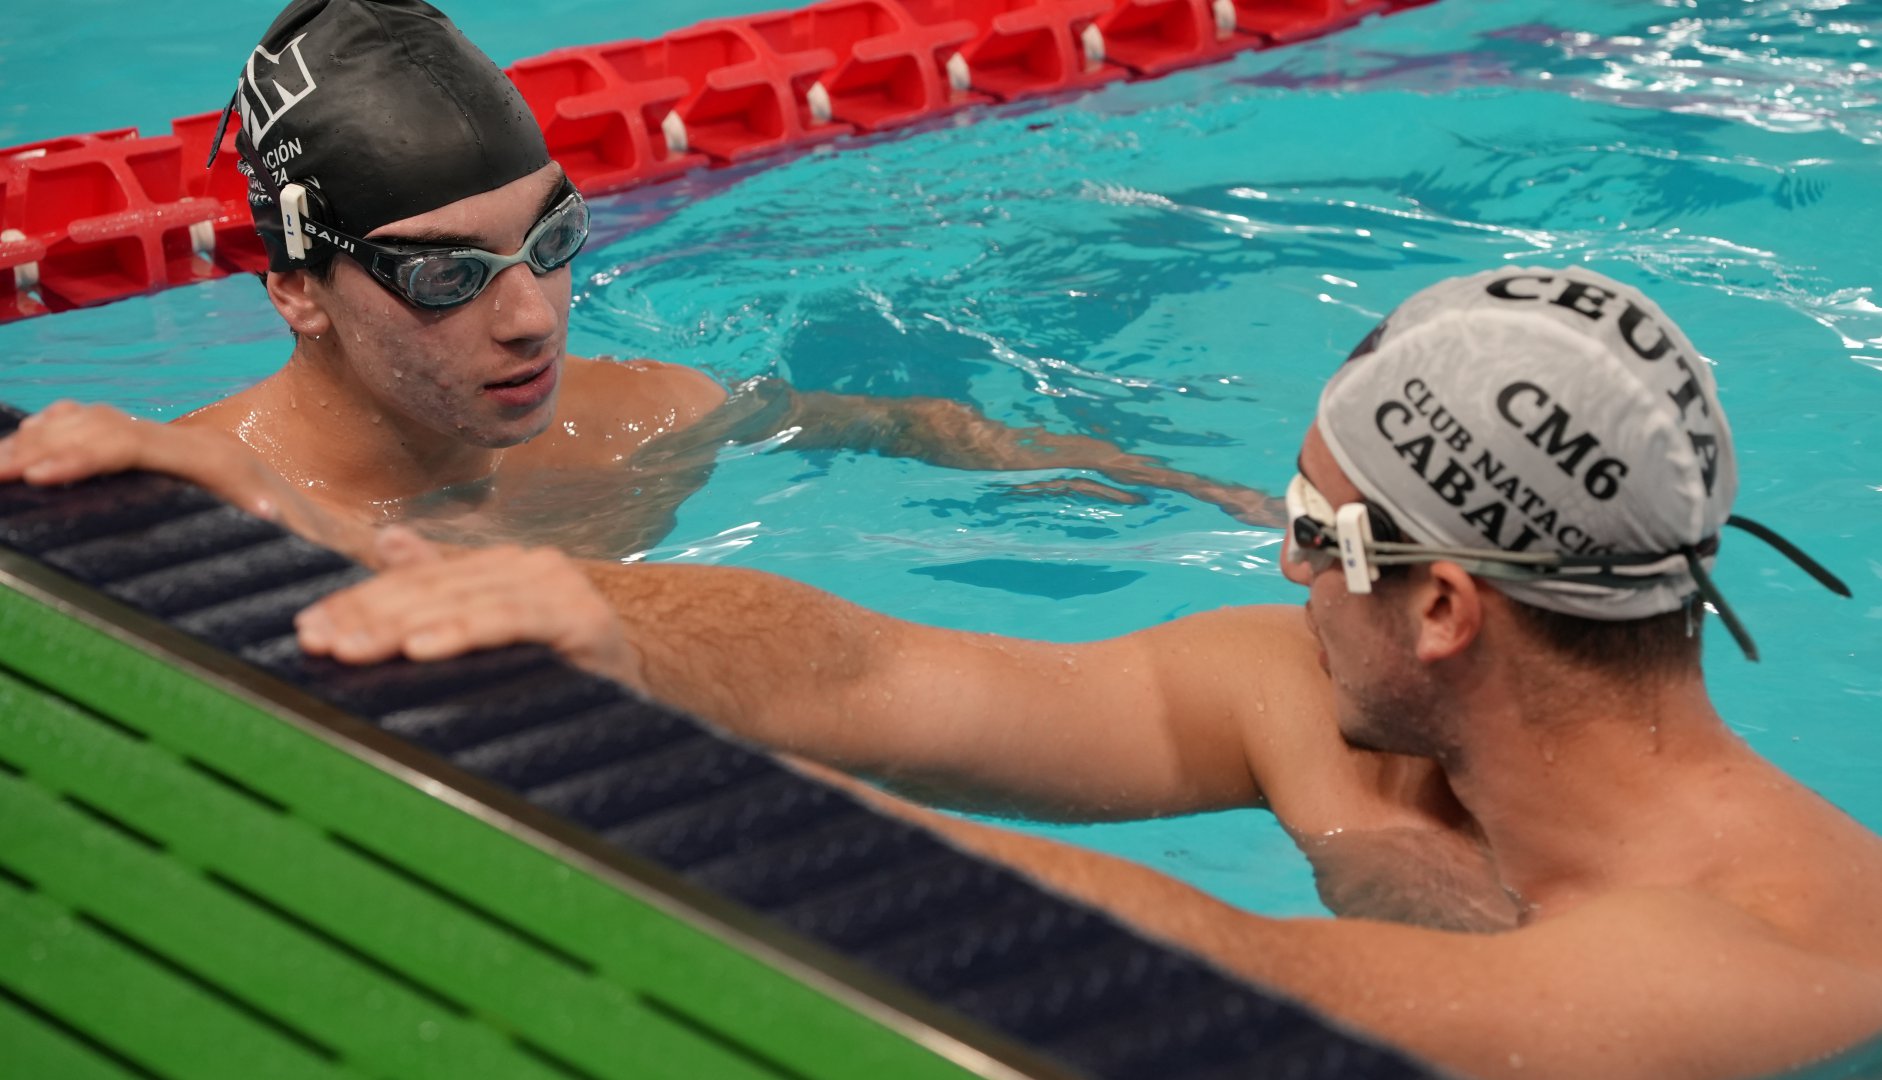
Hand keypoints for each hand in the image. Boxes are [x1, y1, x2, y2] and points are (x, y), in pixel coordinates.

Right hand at [0, 400, 375, 562]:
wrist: (353, 513)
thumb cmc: (344, 539)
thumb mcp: (355, 546)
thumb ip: (369, 550)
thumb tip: (353, 538)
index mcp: (226, 465)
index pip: (141, 444)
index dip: (90, 453)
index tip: (41, 472)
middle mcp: (197, 447)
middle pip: (103, 427)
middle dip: (44, 446)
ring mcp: (178, 449)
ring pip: (96, 425)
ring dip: (43, 440)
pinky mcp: (165, 462)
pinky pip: (101, 435)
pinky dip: (58, 440)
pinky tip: (24, 459)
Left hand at [295, 527, 644, 685]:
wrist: (642, 697)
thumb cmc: (562, 668)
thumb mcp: (495, 627)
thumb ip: (443, 583)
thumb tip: (387, 540)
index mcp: (504, 566)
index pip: (418, 580)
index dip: (362, 600)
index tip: (310, 627)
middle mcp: (530, 566)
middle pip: (433, 588)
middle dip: (369, 615)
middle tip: (318, 641)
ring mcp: (558, 589)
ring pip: (463, 602)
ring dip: (403, 626)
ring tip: (355, 647)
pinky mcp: (580, 621)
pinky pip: (510, 622)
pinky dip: (464, 632)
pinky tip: (423, 647)